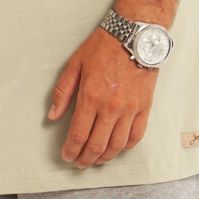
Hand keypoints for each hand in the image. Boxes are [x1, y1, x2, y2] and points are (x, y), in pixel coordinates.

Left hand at [48, 27, 156, 167]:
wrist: (134, 35)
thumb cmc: (103, 46)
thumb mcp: (74, 65)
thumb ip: (62, 92)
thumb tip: (53, 115)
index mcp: (91, 97)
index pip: (79, 135)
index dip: (71, 150)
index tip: (67, 156)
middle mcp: (111, 107)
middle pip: (97, 145)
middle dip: (86, 158)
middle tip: (80, 163)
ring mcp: (130, 109)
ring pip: (118, 145)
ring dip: (105, 156)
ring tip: (97, 159)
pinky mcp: (145, 106)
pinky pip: (137, 135)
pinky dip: (127, 146)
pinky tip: (119, 148)